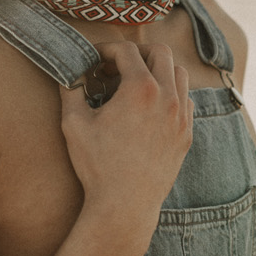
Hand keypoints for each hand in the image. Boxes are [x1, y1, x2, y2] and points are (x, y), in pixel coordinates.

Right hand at [59, 42, 193, 255]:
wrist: (125, 205)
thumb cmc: (97, 165)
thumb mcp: (74, 124)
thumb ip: (71, 90)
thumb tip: (68, 72)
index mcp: (140, 89)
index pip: (127, 50)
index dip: (106, 49)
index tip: (94, 59)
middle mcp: (167, 97)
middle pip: (159, 52)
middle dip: (137, 53)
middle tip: (116, 65)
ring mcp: (181, 116)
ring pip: (178, 73)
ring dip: (157, 70)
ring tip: (135, 82)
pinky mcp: (186, 134)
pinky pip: (185, 99)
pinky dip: (170, 92)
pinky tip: (149, 106)